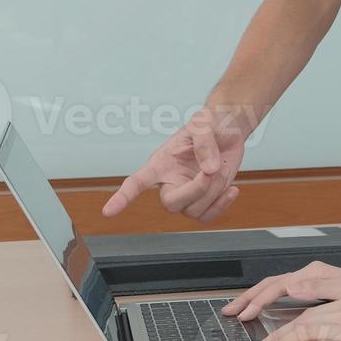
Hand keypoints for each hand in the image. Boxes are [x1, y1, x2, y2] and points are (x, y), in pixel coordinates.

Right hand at [100, 104, 255, 220]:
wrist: (228, 131)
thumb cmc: (209, 124)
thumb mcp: (204, 124)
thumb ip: (204, 143)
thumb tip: (209, 171)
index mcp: (161, 163)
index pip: (137, 182)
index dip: (123, 197)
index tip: (108, 212)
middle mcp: (170, 182)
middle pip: (171, 203)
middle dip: (195, 189)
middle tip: (211, 171)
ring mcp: (187, 193)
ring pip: (193, 211)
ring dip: (213, 192)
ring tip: (219, 169)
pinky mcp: (204, 200)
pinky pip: (207, 217)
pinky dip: (222, 206)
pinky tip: (232, 190)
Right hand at [222, 262, 340, 321]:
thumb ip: (319, 287)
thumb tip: (293, 286)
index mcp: (313, 272)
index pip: (278, 285)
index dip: (259, 300)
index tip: (246, 313)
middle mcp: (308, 273)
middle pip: (270, 283)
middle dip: (248, 297)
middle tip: (229, 311)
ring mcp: (309, 279)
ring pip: (273, 286)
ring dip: (254, 298)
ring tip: (238, 309)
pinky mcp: (311, 287)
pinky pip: (281, 291)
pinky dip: (266, 299)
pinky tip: (259, 307)